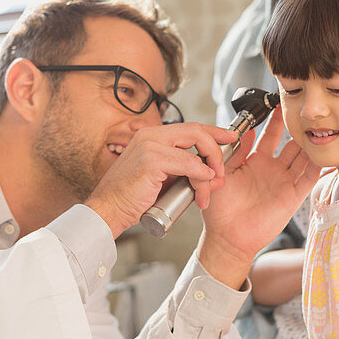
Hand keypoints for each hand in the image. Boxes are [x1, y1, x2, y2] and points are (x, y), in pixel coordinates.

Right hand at [85, 122, 237, 238]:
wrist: (107, 210)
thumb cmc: (131, 198)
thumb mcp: (161, 177)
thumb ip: (182, 170)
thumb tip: (210, 172)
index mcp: (151, 137)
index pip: (190, 127)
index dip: (214, 132)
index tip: (231, 138)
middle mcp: (150, 135)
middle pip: (196, 131)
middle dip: (216, 150)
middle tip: (222, 170)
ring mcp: (149, 145)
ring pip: (194, 150)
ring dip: (209, 172)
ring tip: (208, 190)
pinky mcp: (150, 160)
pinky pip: (187, 164)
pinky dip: (200, 176)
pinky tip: (202, 187)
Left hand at [198, 108, 320, 287]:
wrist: (226, 237)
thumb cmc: (220, 209)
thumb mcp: (223, 172)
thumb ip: (235, 151)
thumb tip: (243, 129)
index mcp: (254, 161)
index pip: (268, 135)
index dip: (274, 120)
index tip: (279, 103)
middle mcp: (272, 169)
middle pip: (290, 142)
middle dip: (297, 127)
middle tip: (304, 109)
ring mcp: (284, 181)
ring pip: (303, 157)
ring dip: (310, 142)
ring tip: (318, 124)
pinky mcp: (293, 196)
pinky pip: (309, 177)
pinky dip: (318, 165)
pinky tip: (323, 151)